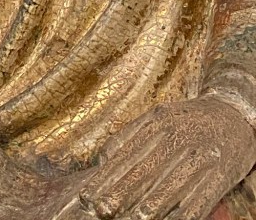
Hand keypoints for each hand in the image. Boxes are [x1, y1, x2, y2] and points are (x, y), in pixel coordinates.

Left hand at [77, 96, 255, 218]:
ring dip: (151, 205)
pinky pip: (200, 198)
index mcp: (160, 120)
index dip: (106, 176)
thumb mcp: (160, 116)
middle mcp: (179, 136)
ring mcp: (201, 155)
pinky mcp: (221, 174)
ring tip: (134, 219)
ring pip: (171, 184)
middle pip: (145, 168)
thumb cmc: (190, 120)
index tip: (88, 194)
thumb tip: (103, 159)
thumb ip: (131, 134)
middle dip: (121, 192)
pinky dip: (185, 214)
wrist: (235, 114)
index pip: (127, 152)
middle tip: (102, 209)